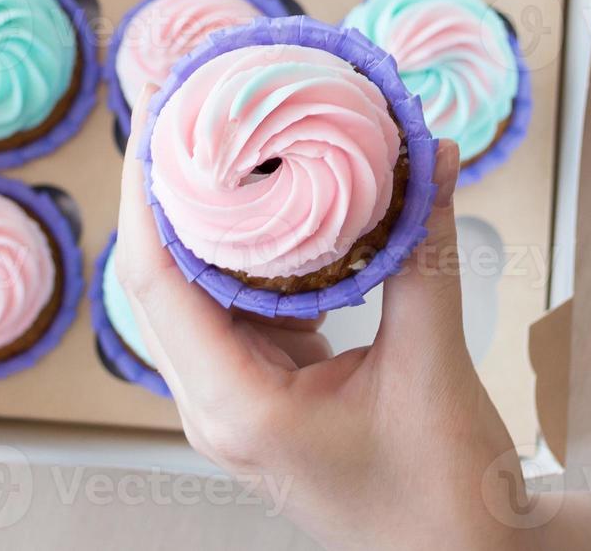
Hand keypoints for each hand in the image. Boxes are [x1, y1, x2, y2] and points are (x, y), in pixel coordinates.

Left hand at [114, 86, 532, 549]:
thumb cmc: (444, 490)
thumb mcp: (434, 362)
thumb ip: (425, 253)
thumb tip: (428, 151)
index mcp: (236, 406)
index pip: (156, 279)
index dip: (147, 187)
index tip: (156, 109)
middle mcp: (216, 403)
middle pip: (162, 276)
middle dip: (169, 184)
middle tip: (188, 99)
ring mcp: (236, 400)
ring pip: (196, 289)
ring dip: (206, 214)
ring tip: (220, 133)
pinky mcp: (263, 392)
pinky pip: (236, 307)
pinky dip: (249, 250)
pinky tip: (272, 202)